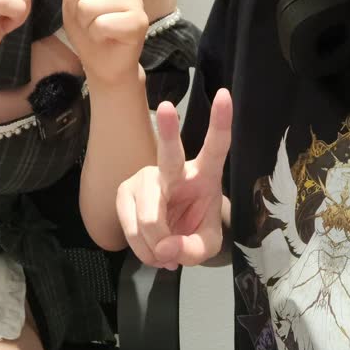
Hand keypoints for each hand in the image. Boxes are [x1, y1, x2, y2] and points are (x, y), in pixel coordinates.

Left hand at [62, 0, 148, 88]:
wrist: (104, 63)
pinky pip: (101, 23)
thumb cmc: (88, 28)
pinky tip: (106, 37)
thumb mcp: (73, 0)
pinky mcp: (138, 21)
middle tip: (87, 18)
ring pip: (88, 5)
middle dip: (75, 5)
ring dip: (85, 23)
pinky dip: (96, 34)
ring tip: (97, 28)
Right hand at [116, 89, 232, 267]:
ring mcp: (145, 178)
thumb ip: (193, 249)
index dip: (220, 121)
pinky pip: (131, 229)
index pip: (216, 146)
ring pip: (149, 217)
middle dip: (169, 131)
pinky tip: (151, 250)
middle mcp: (173, 170)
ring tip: (165, 255)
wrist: (170, 236)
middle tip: (167, 109)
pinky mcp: (124, 193)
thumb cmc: (194, 228)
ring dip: (157, 247)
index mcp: (204, 174)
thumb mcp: (207, 245)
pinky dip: (142, 249)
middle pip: (170, 154)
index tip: (226, 94)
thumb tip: (164, 248)